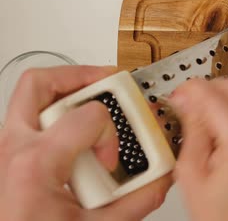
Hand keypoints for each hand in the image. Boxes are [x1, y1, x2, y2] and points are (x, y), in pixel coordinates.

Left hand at [0, 66, 171, 220]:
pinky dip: (55, 118)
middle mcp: (12, 149)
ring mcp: (4, 151)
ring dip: (65, 95)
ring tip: (91, 104)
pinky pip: (29, 121)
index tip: (115, 157)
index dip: (112, 131)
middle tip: (108, 84)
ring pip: (29, 97)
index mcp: (35, 164)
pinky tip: (74, 136)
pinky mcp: (6, 158)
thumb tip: (162, 179)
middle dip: (81, 77)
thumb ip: (136, 201)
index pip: (88, 116)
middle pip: (40, 84)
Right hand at [170, 77, 227, 220]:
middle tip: (188, 105)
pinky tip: (222, 123)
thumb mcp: (192, 175)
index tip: (177, 96)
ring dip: (224, 95)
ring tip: (204, 115)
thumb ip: (192, 130)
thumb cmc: (224, 217)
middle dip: (208, 89)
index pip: (214, 94)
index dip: (189, 90)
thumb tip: (187, 100)